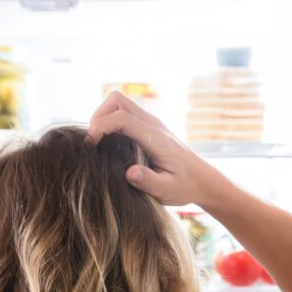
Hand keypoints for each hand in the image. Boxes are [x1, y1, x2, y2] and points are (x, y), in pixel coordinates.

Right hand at [86, 91, 217, 206]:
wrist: (201, 179)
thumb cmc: (184, 186)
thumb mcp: (167, 191)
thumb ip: (149, 182)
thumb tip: (130, 173)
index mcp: (156, 138)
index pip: (122, 118)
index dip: (100, 127)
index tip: (89, 146)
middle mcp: (152, 124)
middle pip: (117, 100)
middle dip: (98, 116)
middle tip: (91, 143)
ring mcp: (150, 123)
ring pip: (118, 103)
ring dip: (102, 117)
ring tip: (96, 143)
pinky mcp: (147, 126)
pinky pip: (123, 113)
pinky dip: (109, 122)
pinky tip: (107, 144)